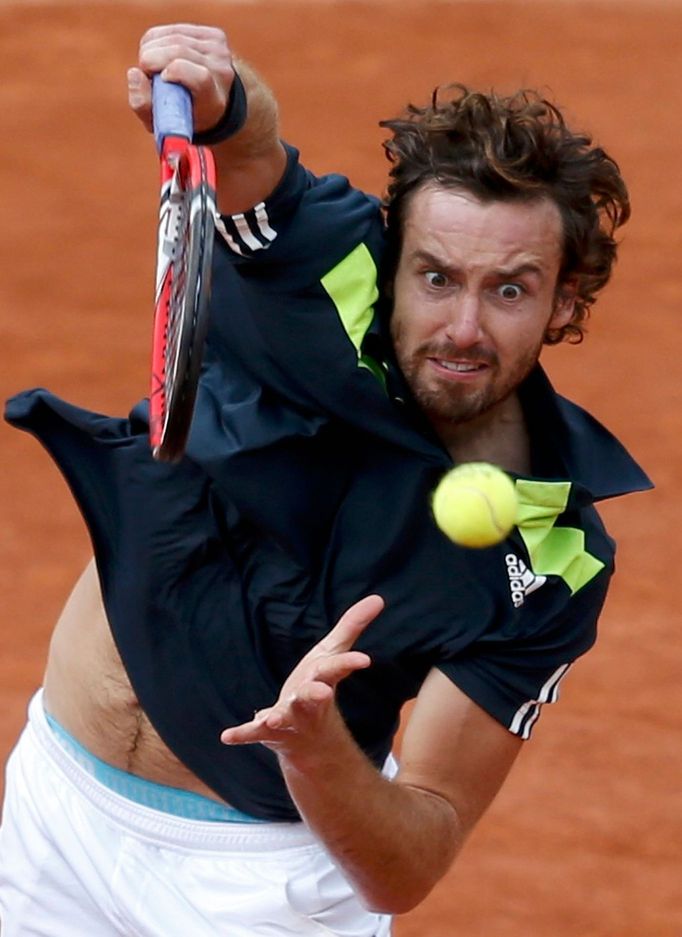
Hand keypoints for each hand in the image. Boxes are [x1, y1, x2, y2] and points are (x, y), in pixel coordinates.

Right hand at [127, 23, 235, 134]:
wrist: (212, 101)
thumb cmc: (181, 113)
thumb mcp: (160, 121)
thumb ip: (143, 104)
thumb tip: (134, 72)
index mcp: (213, 100)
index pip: (201, 78)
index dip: (177, 71)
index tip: (161, 77)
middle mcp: (222, 73)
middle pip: (180, 51)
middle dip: (151, 57)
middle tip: (145, 72)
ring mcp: (221, 52)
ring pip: (174, 36)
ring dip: (151, 48)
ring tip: (150, 65)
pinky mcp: (216, 36)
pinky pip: (175, 29)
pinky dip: (157, 39)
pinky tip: (157, 53)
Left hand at [220, 595, 383, 755]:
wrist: (310, 740)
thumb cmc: (320, 685)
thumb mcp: (333, 654)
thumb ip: (352, 626)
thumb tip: (379, 598)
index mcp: (322, 679)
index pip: (337, 668)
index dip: (347, 663)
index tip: (364, 660)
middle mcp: (308, 701)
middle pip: (313, 696)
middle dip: (316, 694)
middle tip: (323, 693)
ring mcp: (289, 718)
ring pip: (286, 716)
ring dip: (279, 717)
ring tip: (273, 719)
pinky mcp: (268, 731)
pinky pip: (254, 733)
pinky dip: (242, 734)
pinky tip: (227, 736)